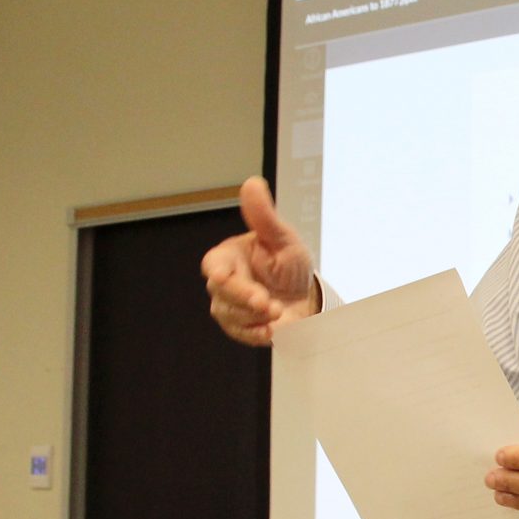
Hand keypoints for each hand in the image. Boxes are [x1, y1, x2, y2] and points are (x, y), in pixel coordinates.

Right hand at [201, 175, 317, 345]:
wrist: (305, 297)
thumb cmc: (289, 265)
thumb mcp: (283, 238)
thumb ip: (264, 216)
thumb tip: (252, 183)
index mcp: (229, 257)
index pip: (213, 264)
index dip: (217, 272)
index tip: (223, 277)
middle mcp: (225, 283)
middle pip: (222, 293)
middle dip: (245, 299)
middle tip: (268, 303)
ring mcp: (231, 307)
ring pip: (231, 315)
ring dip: (255, 316)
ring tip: (277, 311)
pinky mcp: (241, 328)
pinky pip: (242, 334)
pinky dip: (257, 333)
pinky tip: (271, 329)